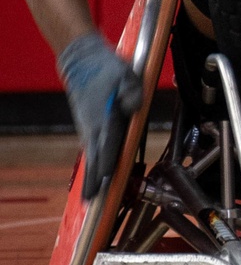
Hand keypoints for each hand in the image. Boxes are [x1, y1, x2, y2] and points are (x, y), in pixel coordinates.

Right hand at [57, 32, 142, 199]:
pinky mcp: (88, 126)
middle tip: (92, 203)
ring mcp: (88, 127)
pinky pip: (91, 150)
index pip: (106, 148)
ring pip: (91, 156)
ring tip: (90, 198)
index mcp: (103, 118)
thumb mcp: (126, 74)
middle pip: (95, 159)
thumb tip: (134, 109)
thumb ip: (133, 92)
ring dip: (91, 176)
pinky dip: (92, 165)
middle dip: (94, 181)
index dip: (105, 167)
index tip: (103, 183)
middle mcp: (93, 127)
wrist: (82, 61)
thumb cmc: (107, 69)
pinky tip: (93, 177)